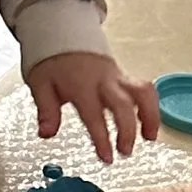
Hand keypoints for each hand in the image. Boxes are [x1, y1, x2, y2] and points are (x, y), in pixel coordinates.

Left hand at [30, 46, 159, 164]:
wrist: (63, 34)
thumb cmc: (52, 62)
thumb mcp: (40, 84)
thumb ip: (46, 110)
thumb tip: (46, 133)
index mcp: (81, 84)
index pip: (94, 114)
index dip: (102, 138)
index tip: (107, 158)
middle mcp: (102, 80)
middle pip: (124, 104)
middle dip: (128, 130)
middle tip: (125, 151)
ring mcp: (116, 77)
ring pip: (142, 92)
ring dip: (150, 115)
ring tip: (150, 137)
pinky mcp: (124, 77)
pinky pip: (144, 89)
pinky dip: (151, 107)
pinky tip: (149, 125)